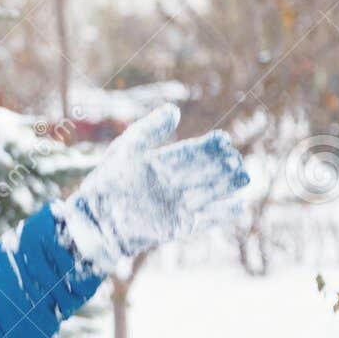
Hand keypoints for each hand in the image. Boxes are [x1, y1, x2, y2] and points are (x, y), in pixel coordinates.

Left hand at [55, 103, 249, 276]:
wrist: (94, 222)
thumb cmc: (105, 184)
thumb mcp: (126, 150)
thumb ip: (149, 130)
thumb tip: (174, 110)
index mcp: (158, 165)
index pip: (189, 153)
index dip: (207, 147)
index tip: (224, 140)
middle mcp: (168, 186)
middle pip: (202, 173)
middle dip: (221, 166)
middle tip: (236, 159)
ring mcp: (173, 207)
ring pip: (207, 194)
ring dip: (226, 186)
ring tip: (244, 176)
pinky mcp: (175, 227)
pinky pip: (204, 220)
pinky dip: (221, 214)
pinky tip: (238, 204)